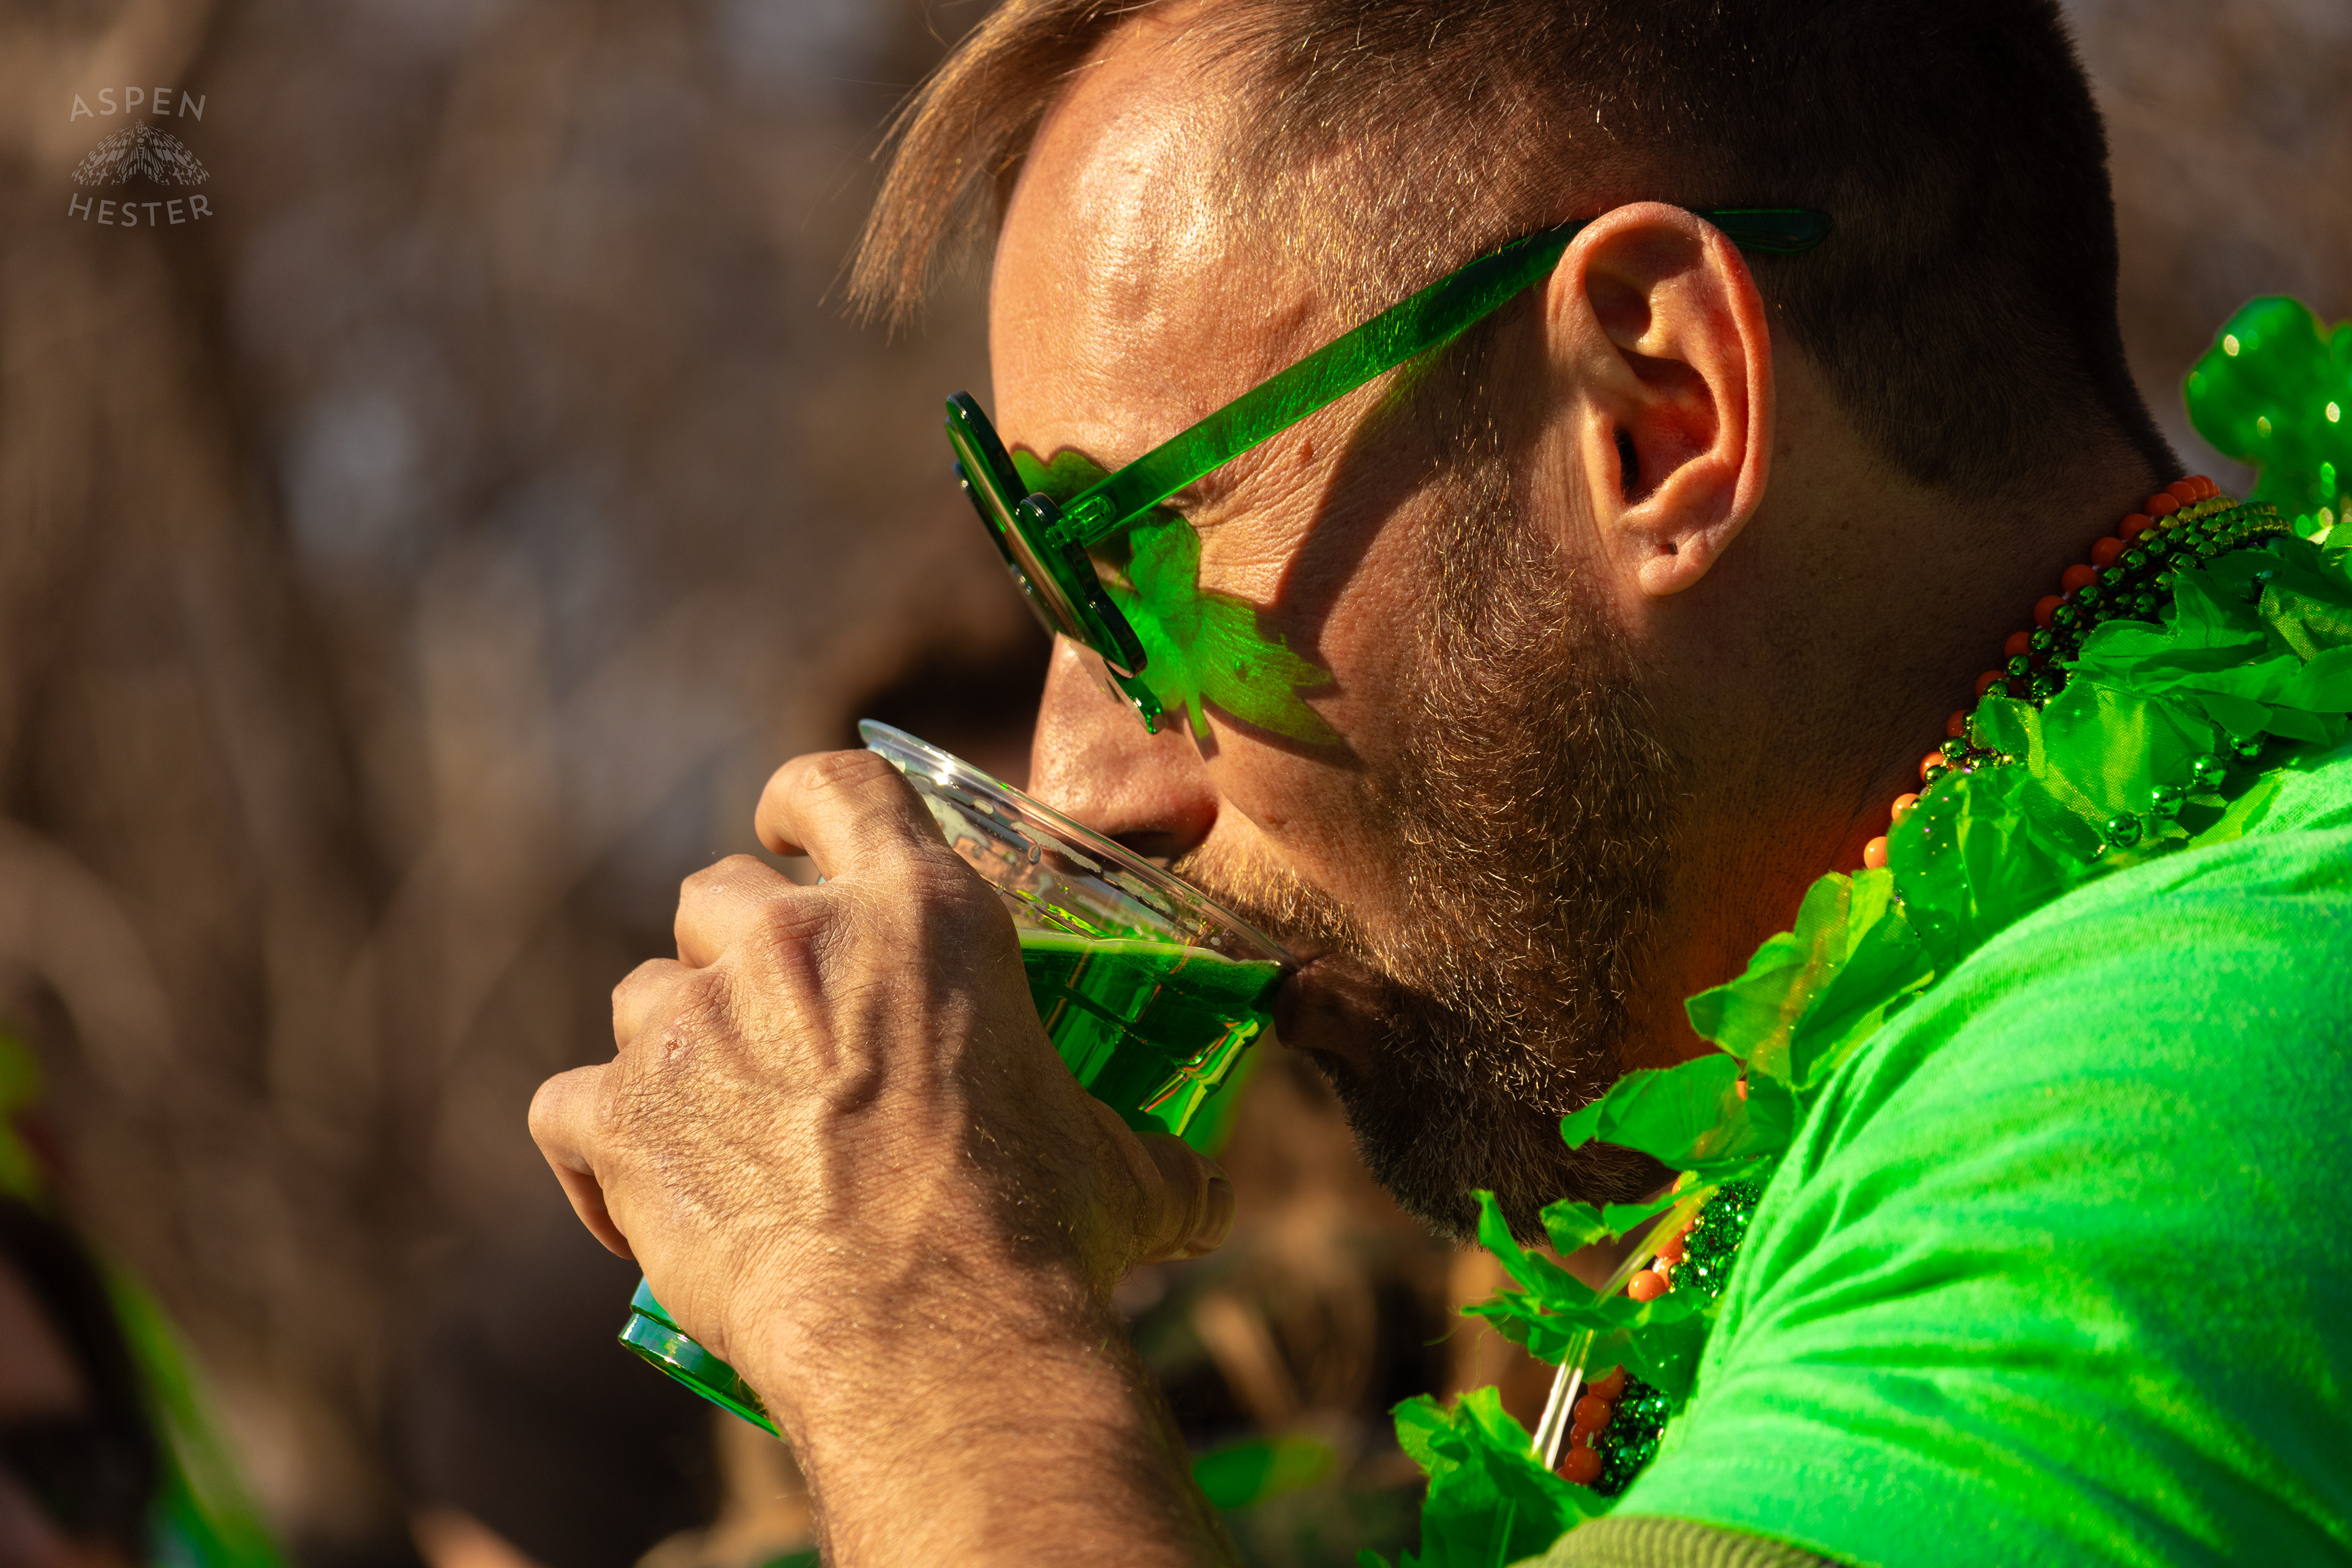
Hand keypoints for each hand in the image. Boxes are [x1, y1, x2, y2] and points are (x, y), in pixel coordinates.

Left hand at [528, 749, 1237, 1564]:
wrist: (929, 1334)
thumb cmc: (1042, 1238)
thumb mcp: (1129, 1175)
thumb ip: (1151, 1155)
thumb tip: (1208, 1195)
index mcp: (923, 914)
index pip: (836, 785)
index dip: (801, 803)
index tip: (786, 831)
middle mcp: (793, 940)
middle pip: (718, 894)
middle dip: (733, 949)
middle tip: (769, 1026)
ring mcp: (694, 1023)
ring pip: (644, 993)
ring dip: (673, 1045)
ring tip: (715, 1124)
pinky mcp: (623, 1117)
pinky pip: (568, 1108)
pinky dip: (595, 1152)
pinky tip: (632, 1212)